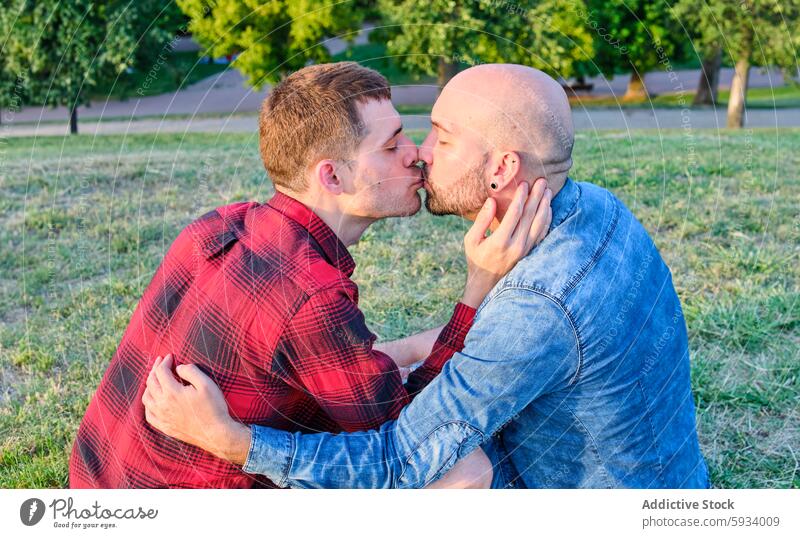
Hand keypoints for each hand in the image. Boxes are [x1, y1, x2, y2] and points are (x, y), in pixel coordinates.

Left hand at [142, 355, 249, 464]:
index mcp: (172, 392)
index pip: (161, 372)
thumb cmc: (213, 407)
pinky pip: (149, 414)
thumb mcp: (206, 384)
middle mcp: (162, 405)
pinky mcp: (165, 427)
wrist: (215, 433)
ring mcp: (162, 417)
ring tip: (155, 379)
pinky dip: (148, 404)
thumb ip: (191, 371)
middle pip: (151, 383)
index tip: (171, 356)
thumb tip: (178, 367)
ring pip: (146, 398)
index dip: (165, 361)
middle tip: (161, 362)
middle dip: (155, 369)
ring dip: (149, 385)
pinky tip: (153, 401)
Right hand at [461, 178, 551, 308]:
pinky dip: (546, 220)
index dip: (521, 197)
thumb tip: (492, 201)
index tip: (524, 184)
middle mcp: (516, 246)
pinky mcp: (530, 253)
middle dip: (536, 197)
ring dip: (544, 206)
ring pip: (540, 224)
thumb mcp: (471, 240)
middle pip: (530, 216)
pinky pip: (542, 234)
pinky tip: (548, 209)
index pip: (515, 213)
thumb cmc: (476, 259)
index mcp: (500, 241)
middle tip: (541, 181)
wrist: (486, 284)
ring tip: (547, 191)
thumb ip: (481, 220)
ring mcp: (525, 250)